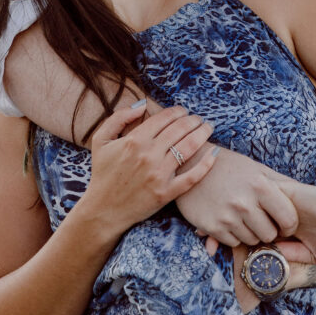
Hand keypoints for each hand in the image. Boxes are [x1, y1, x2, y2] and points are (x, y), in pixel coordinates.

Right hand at [84, 102, 215, 238]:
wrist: (104, 209)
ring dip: (202, 134)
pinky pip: (192, 177)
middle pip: (179, 130)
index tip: (183, 111)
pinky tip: (214, 154)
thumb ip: (118, 118)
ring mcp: (159, 175)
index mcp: (134, 140)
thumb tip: (142, 105)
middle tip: (198, 119)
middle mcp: (148, 155)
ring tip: (208, 128)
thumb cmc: (103, 173)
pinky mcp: (166, 193)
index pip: (164, 118)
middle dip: (192, 120)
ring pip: (188, 148)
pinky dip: (205, 165)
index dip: (177, 111)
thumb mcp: (101, 140)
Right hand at [176, 147, 298, 248]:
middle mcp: (244, 203)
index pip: (288, 219)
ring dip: (250, 233)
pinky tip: (227, 219)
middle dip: (267, 230)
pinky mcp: (212, 227)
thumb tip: (305, 194)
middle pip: (269, 234)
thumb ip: (281, 183)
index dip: (288, 225)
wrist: (190, 164)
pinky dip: (233, 235)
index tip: (282, 223)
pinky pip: (233, 242)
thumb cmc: (229, 166)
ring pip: (251, 241)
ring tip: (242, 216)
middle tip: (259, 219)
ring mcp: (227, 216)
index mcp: (260, 186)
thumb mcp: (256, 168)